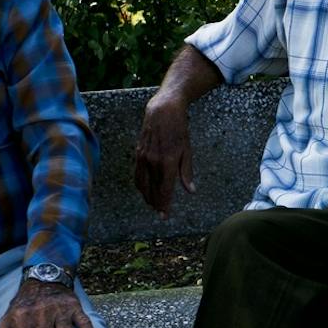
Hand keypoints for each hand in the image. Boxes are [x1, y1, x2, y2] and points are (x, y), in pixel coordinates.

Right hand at [132, 95, 195, 217]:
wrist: (162, 111)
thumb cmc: (178, 130)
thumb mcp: (187, 150)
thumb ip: (186, 172)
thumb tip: (191, 191)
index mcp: (167, 161)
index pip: (165, 189)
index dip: (165, 204)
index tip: (165, 216)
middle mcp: (153, 161)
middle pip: (152, 189)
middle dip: (156, 204)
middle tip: (160, 214)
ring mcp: (143, 157)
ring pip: (142, 184)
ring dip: (146, 196)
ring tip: (152, 205)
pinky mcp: (138, 153)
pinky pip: (137, 174)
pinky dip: (140, 185)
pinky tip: (144, 190)